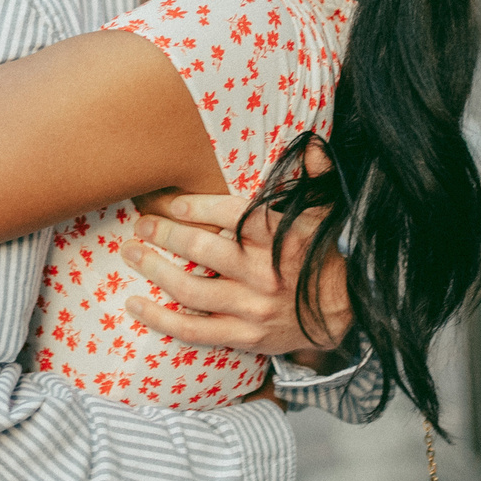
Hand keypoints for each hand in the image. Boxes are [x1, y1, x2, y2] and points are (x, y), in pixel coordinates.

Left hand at [119, 189, 352, 363]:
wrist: (350, 310)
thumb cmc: (327, 254)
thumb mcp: (327, 212)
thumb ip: (317, 175)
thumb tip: (312, 144)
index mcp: (281, 238)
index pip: (230, 215)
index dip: (196, 207)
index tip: (171, 201)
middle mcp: (263, 273)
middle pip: (202, 250)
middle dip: (164, 233)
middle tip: (140, 223)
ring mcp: (252, 308)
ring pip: (190, 289)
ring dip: (154, 269)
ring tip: (130, 254)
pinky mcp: (244, 337)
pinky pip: (194, 330)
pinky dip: (161, 319)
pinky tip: (136, 305)